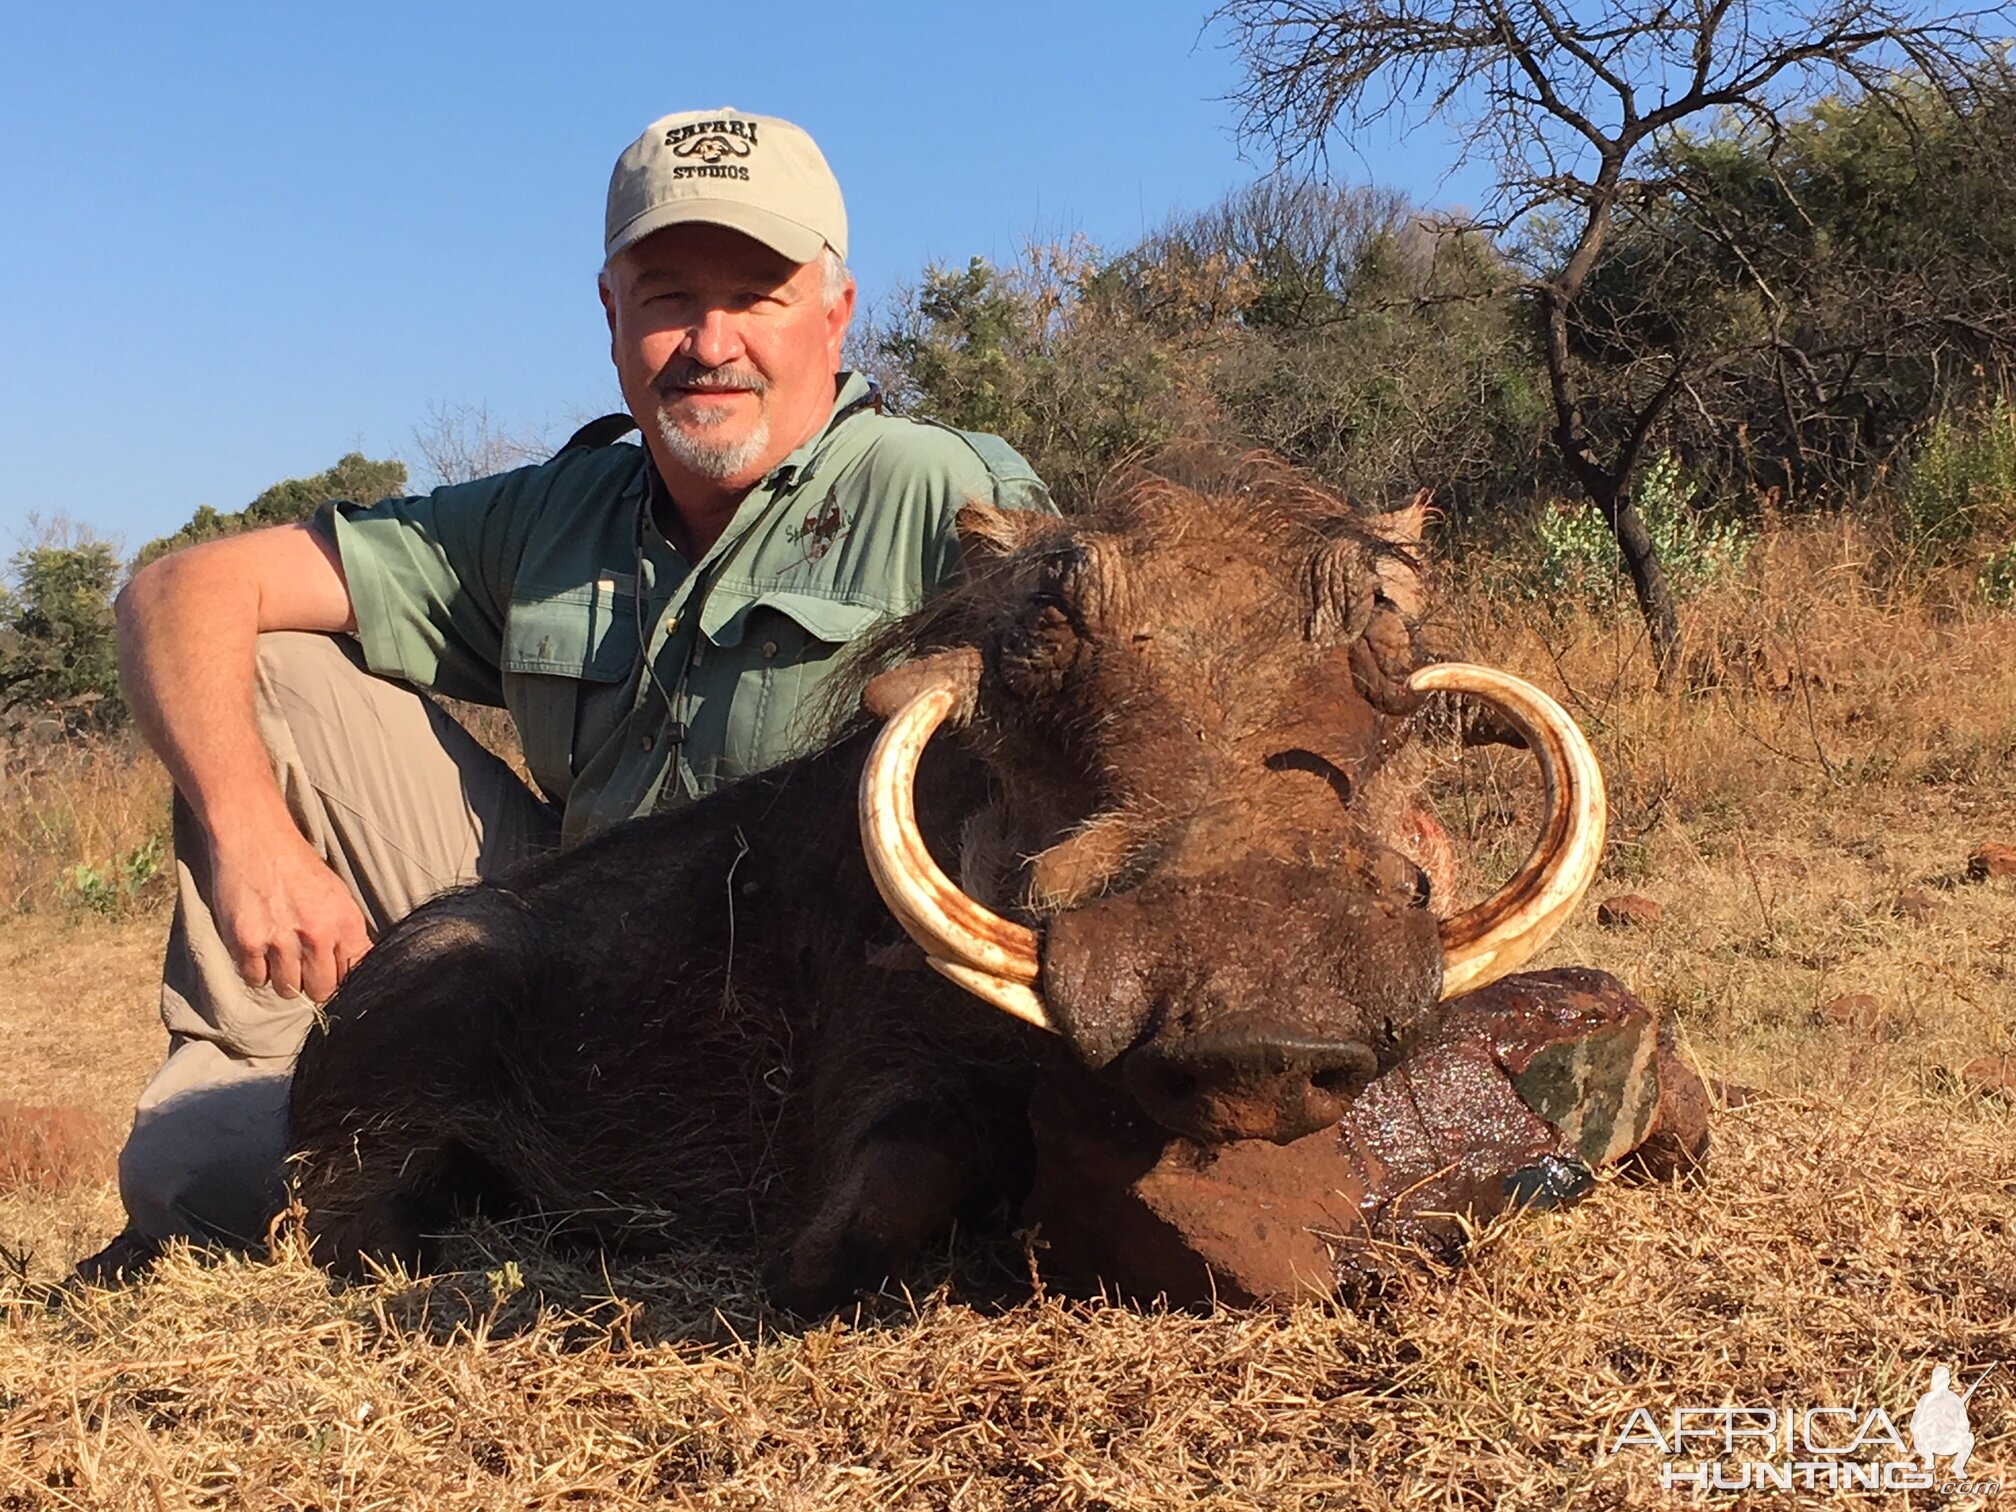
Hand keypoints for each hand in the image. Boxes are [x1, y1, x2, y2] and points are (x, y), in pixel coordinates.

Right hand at [211, 834, 371, 1002]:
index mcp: (346, 922)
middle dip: (312, 983)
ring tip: (276, 953)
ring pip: (288, 989)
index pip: (354, 975)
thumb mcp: (338, 897)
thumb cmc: (298, 867)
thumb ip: (346, 935)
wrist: (257, 839)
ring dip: (281, 977)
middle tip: (300, 966)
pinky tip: (256, 947)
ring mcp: (281, 940)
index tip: (329, 974)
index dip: (341, 979)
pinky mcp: (247, 942)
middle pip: (322, 990)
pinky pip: (255, 979)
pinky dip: (254, 970)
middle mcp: (318, 933)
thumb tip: (352, 971)